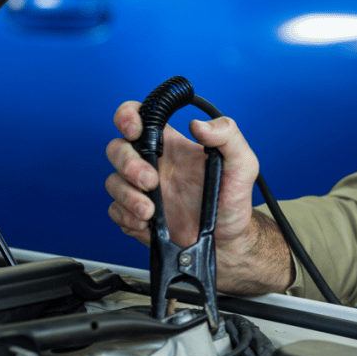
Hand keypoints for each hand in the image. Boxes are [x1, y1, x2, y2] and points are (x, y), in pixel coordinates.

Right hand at [105, 101, 292, 293]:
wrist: (227, 239)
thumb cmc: (233, 200)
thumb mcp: (242, 164)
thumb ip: (228, 136)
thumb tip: (199, 125)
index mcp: (173, 145)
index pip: (141, 116)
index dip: (128, 116)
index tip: (134, 129)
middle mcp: (155, 163)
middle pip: (117, 148)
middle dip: (128, 163)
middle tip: (151, 181)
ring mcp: (143, 190)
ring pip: (113, 182)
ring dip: (127, 196)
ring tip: (150, 211)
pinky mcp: (137, 214)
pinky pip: (115, 211)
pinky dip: (127, 217)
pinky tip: (147, 224)